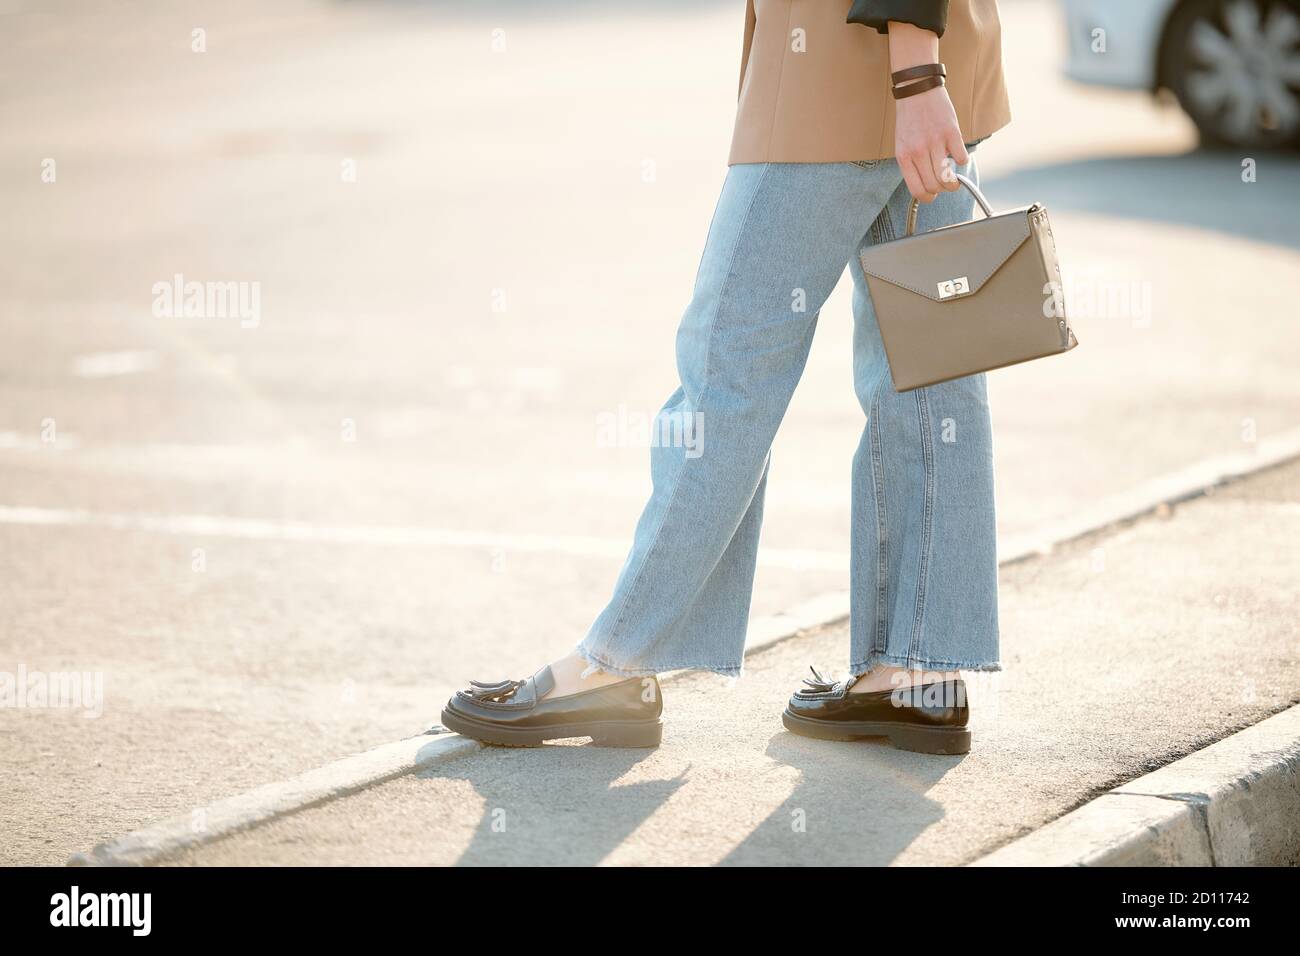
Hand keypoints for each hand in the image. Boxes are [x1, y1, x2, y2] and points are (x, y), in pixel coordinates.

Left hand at [894, 83, 967, 203]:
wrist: (917, 89)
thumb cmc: (910, 118)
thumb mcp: (902, 143)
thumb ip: (911, 163)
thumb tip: (925, 184)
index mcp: (904, 157)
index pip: (917, 190)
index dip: (927, 198)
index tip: (932, 196)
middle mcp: (918, 152)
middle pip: (934, 186)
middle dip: (942, 190)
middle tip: (945, 185)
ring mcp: (935, 142)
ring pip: (948, 177)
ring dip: (953, 182)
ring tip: (954, 178)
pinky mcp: (951, 132)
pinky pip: (961, 158)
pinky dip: (962, 161)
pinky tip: (957, 155)